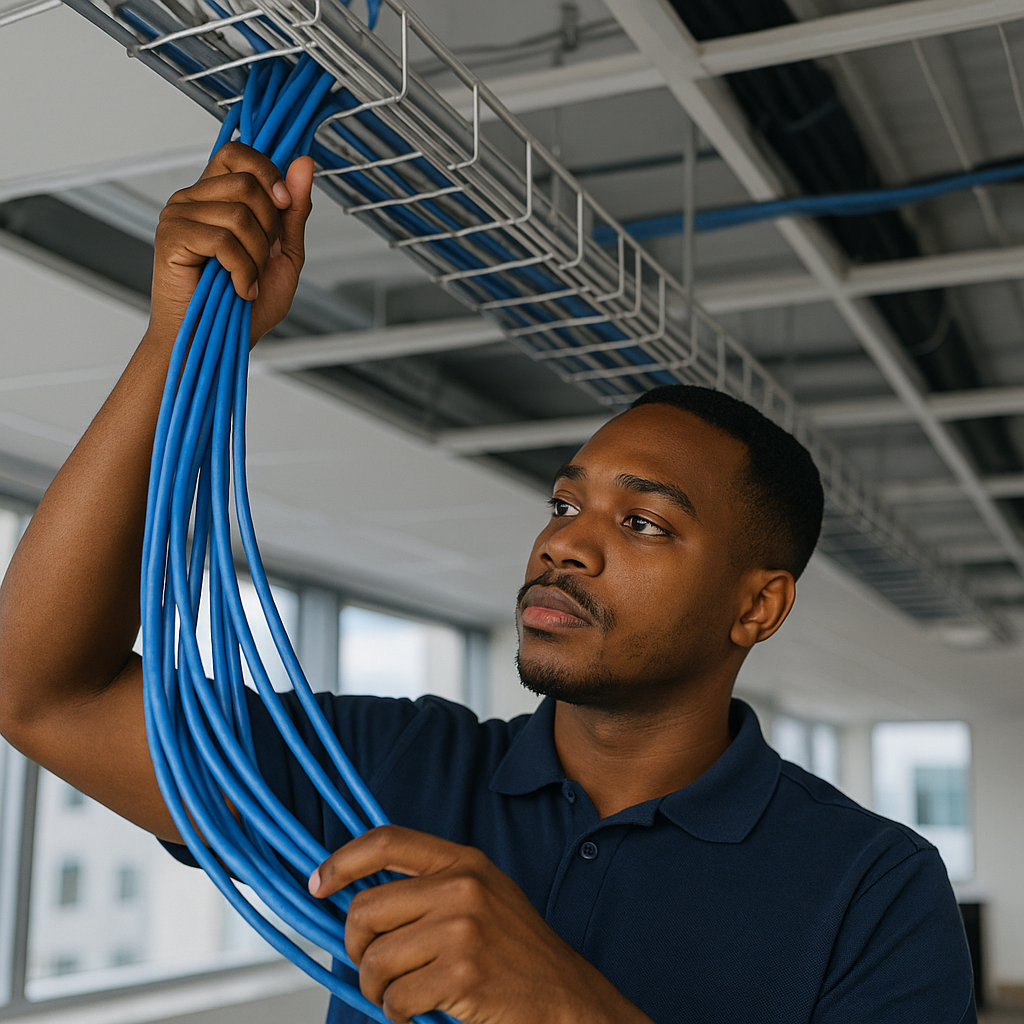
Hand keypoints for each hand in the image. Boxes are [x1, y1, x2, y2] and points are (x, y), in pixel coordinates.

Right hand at [148, 141, 312, 347]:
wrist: (216, 343)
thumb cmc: (243, 306)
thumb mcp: (284, 256)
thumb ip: (294, 212)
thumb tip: (303, 162)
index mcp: (218, 196)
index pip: (239, 153)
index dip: (268, 172)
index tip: (284, 203)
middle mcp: (194, 199)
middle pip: (246, 183)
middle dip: (268, 228)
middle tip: (260, 261)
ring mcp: (179, 215)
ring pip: (238, 213)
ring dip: (256, 256)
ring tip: (247, 279)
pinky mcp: (171, 237)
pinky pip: (222, 240)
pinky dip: (242, 271)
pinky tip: (238, 289)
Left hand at [309, 826, 652, 1023]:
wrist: (565, 998)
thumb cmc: (515, 952)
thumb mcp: (480, 898)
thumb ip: (429, 889)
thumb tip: (356, 901)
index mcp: (463, 861)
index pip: (387, 841)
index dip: (343, 860)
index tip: (318, 882)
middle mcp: (462, 885)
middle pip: (366, 909)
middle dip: (357, 949)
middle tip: (374, 969)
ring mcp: (463, 927)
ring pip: (375, 960)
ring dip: (378, 990)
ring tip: (404, 995)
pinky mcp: (463, 971)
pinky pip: (396, 997)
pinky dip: (398, 1014)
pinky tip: (420, 1012)